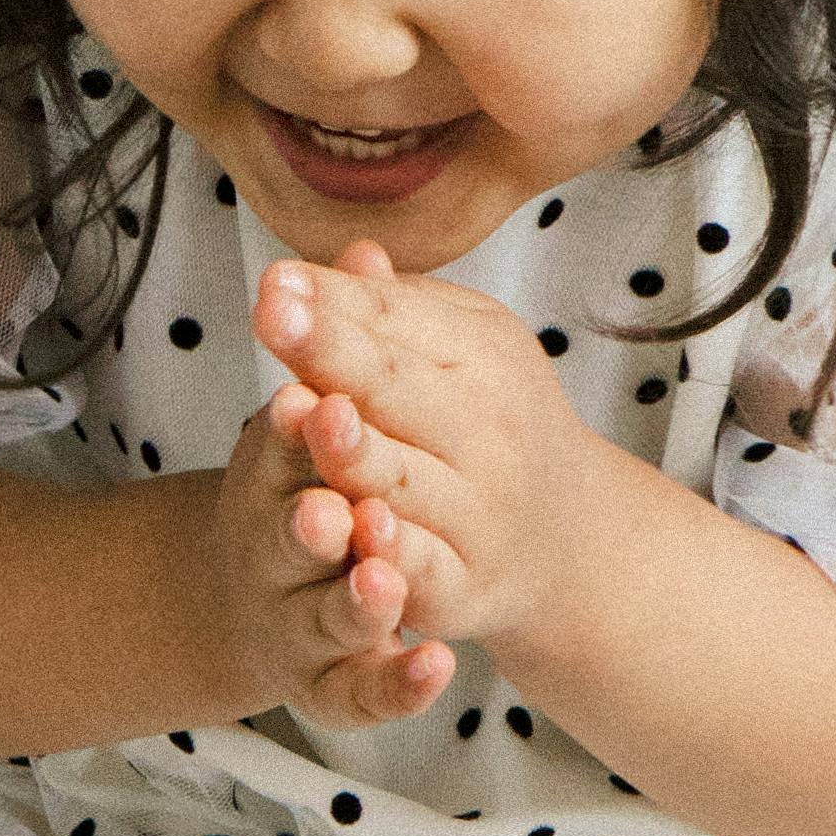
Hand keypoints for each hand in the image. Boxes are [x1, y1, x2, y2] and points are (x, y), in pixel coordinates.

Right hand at [195, 370, 463, 730]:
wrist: (279, 594)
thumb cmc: (307, 482)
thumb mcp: (309, 414)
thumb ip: (335, 349)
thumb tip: (364, 253)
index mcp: (268, 478)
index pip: (275, 450)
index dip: (291, 432)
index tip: (307, 402)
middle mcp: (275, 554)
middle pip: (289, 538)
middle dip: (311, 519)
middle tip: (332, 499)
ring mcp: (300, 625)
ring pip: (327, 619)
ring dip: (355, 599)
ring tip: (385, 581)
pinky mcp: (334, 685)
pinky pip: (363, 692)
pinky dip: (399, 683)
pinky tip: (438, 668)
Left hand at [253, 244, 598, 666]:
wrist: (562, 535)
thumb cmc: (484, 420)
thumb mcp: (454, 351)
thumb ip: (394, 311)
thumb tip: (350, 249)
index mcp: (481, 356)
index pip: (392, 321)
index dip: (330, 300)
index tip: (272, 278)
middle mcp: (487, 431)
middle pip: (395, 389)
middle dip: (334, 354)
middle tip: (274, 316)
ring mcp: (477, 513)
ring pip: (403, 479)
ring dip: (355, 452)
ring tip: (309, 416)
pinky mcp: (462, 586)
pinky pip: (425, 567)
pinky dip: (395, 553)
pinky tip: (362, 528)